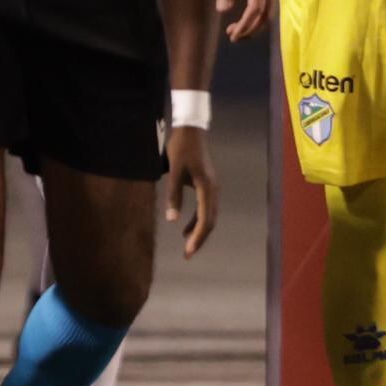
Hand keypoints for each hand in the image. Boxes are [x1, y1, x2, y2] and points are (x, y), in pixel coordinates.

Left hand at [163, 125, 221, 258]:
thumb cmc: (182, 148)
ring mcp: (212, 188)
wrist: (191, 129)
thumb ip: (174, 194)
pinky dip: (196, 220)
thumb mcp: (174, 170)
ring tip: (187, 247)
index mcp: (207, 188)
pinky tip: (185, 228)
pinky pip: (205, 208)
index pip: (205, 220)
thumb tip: (172, 220)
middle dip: (200, 239)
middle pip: (210, 221)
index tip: (189, 252)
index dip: (198, 238)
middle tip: (188, 256)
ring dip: (199, 231)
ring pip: (208, 216)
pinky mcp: (207, 185)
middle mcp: (214, 190)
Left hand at [214, 0, 275, 41]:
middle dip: (251, 28)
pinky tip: (246, 16)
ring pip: (269, 9)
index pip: (256, 9)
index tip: (233, 34)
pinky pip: (268, 1)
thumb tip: (224, 10)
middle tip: (233, 36)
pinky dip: (259, 13)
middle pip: (266, 14)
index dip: (245, 25)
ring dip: (255, 23)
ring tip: (237, 30)